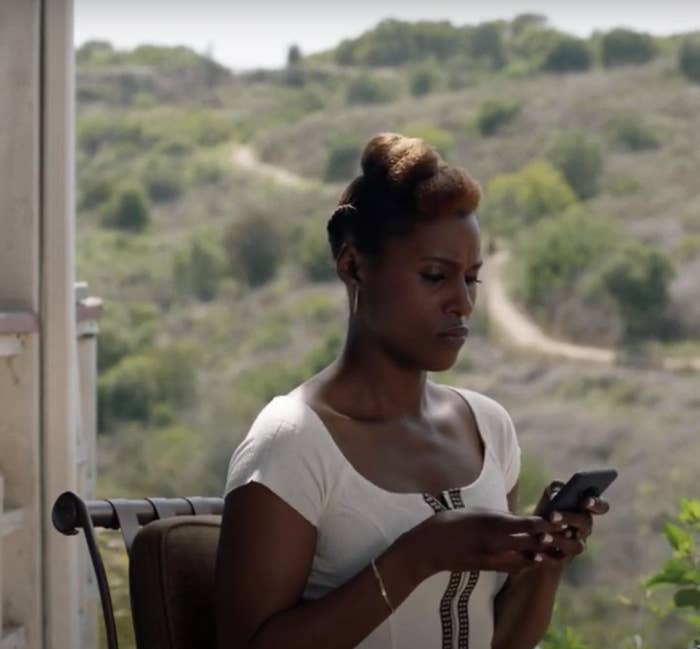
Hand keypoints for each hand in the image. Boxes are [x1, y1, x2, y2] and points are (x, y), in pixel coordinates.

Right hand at [411, 508, 560, 576]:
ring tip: (556, 546)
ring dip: (542, 553)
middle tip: (566, 534)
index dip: (545, 524)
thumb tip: (520, 519)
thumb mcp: (476, 512)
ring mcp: (493, 559)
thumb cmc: (451, 522)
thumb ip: (499, 517)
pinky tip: (535, 557)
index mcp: (490, 525)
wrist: (430, 547)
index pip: (525, 525)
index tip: (560, 519)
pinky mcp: (490, 569)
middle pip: (531, 544)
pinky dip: (528, 562)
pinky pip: (516, 567)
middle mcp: (495, 544)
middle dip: (550, 540)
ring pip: (527, 560)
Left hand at [534, 482, 610, 561]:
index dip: (596, 504)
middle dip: (569, 518)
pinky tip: (536, 553)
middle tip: (552, 515)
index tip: (585, 501)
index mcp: (586, 510)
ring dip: (559, 540)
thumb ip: (555, 488)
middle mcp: (585, 529)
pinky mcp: (562, 560)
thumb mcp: (549, 495)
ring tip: (542, 536)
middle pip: (585, 523)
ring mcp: (576, 546)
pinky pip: (559, 561)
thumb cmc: (546, 509)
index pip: (601, 507)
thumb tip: (555, 495)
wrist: (533, 536)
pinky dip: (547, 557)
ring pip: (575, 546)